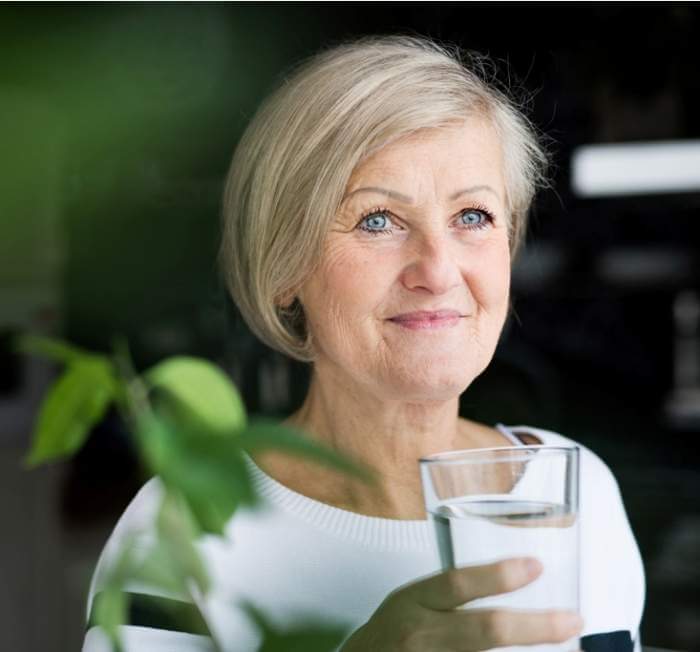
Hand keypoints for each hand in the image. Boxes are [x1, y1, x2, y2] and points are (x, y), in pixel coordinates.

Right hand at [341, 557, 582, 650]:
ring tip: (571, 650)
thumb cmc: (391, 633)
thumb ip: (450, 595)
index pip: (456, 584)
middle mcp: (423, 636)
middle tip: (572, 620)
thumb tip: (509, 582)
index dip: (497, 576)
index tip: (535, 566)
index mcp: (414, 602)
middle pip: (486, 630)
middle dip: (535, 627)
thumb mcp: (411, 600)